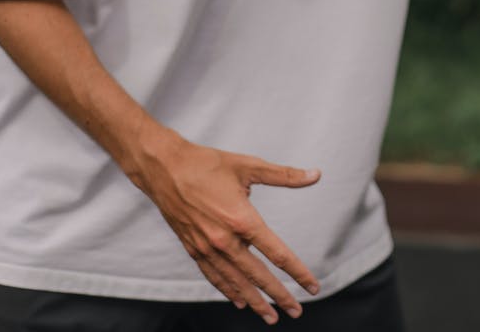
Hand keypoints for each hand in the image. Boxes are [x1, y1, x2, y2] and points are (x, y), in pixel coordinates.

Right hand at [132, 129, 320, 324]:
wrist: (163, 168)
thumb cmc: (207, 163)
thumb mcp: (249, 165)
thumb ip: (284, 175)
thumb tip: (316, 174)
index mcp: (242, 220)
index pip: (278, 254)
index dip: (298, 272)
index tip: (313, 286)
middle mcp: (225, 240)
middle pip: (258, 276)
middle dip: (279, 296)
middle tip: (296, 311)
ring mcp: (206, 247)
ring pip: (235, 282)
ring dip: (255, 301)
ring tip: (270, 316)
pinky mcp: (192, 248)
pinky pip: (214, 276)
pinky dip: (228, 290)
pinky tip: (239, 301)